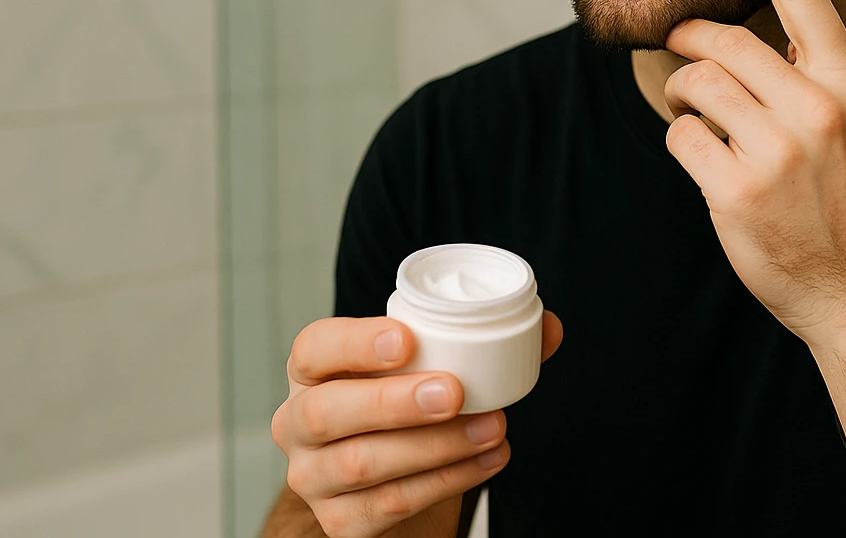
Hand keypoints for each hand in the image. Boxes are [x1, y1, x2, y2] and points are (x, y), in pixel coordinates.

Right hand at [271, 312, 563, 537]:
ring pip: (362, 464)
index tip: (408, 339)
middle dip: (394, 402)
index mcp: (314, 371)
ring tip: (494, 427)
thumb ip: (485, 342)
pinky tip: (487, 460)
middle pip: (329, 413)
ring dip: (436, 446)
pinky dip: (446, 481)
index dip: (356, 342)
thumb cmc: (408, 407)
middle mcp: (298, 423)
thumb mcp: (430, 368)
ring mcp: (314, 477)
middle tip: (455, 391)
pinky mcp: (341, 522)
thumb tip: (547, 327)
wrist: (395, 478)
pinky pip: (390, 504)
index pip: (315, 349)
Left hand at [662, 0, 845, 353]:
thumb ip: (825, 76)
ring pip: (697, 84)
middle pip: (724, 41)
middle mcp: (817, 108)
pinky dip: (683, 142)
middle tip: (684, 50)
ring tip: (700, 119)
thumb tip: (778, 31)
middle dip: (691, 42)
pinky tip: (706, 162)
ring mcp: (777, 151)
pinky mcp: (737, 191)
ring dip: (685, 97)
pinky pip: (681, 138)